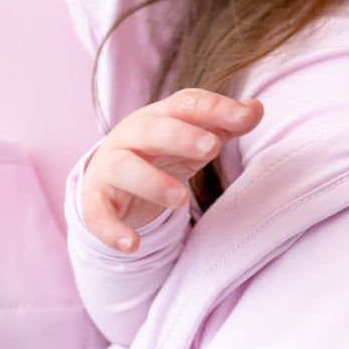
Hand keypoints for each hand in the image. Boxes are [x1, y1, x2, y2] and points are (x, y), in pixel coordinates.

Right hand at [81, 89, 263, 252]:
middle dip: (181, 136)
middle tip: (212, 148)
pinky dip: (112, 230)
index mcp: (160, 115)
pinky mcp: (94, 200)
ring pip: (124, 168)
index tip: (246, 117)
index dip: (216, 108)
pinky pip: (96, 213)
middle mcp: (131, 136)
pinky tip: (133, 244)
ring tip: (180, 199)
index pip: (187, 104)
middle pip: (152, 129)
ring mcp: (109, 167)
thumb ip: (225, 125)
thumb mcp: (194, 138)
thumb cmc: (163, 152)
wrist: (111, 179)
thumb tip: (255, 109)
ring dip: (151, 182)